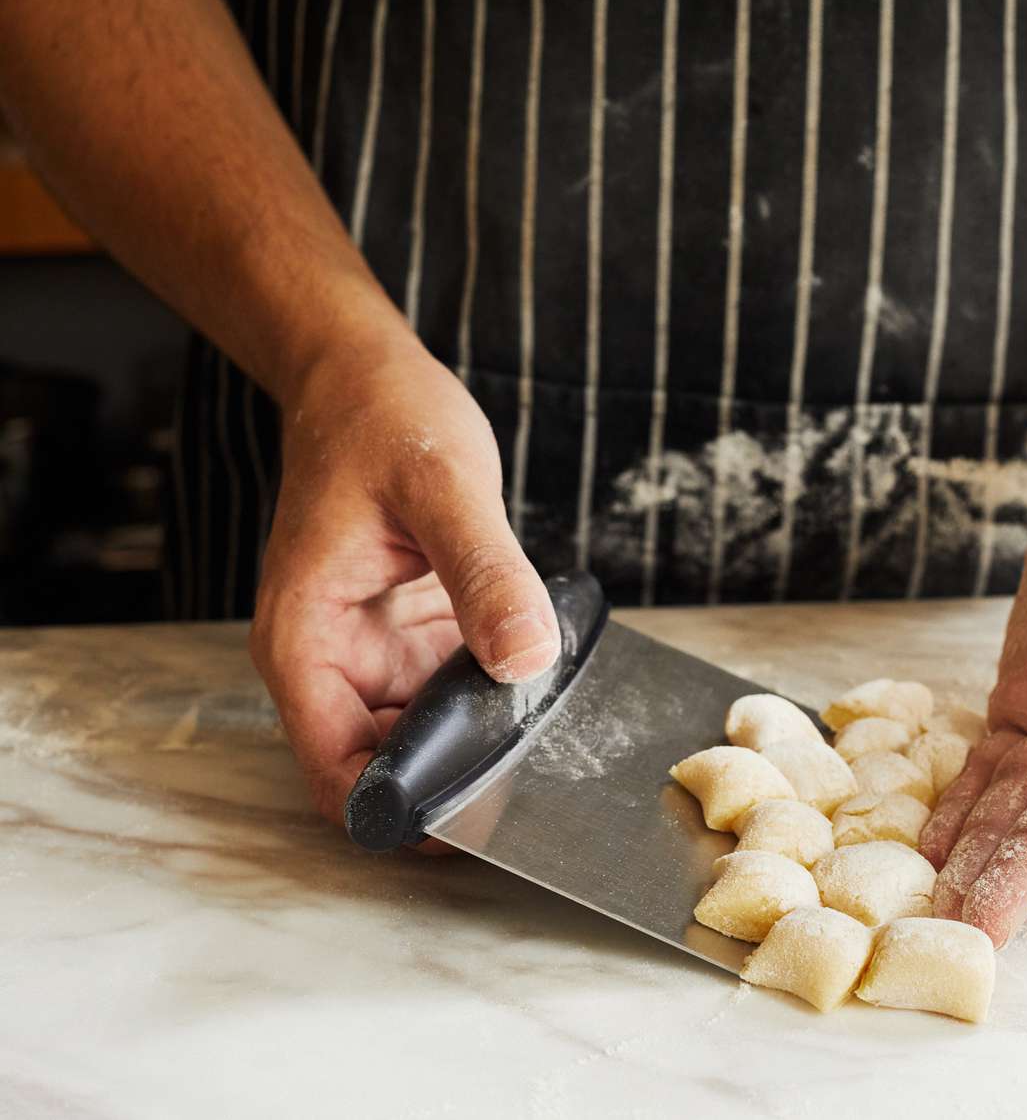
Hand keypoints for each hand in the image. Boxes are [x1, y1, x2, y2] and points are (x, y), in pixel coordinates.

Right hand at [249, 351, 559, 826]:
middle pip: (383, 766)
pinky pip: (450, 693)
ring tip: (546, 738)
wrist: (366, 378)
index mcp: (308, 640)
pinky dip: (490, 701)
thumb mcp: (445, 487)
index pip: (338, 769)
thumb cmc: (382, 418)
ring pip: (423, 736)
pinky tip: (537, 689)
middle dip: (452, 784)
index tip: (476, 820)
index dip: (402, 808)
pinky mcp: (411, 634)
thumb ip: (485, 574)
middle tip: (536, 784)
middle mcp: (333, 659)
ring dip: (477, 745)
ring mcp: (374, 652)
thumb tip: (525, 659)